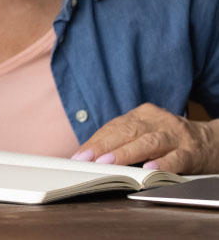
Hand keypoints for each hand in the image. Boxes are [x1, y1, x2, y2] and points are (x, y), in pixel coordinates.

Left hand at [71, 103, 218, 173]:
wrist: (213, 142)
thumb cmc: (170, 140)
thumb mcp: (146, 133)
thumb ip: (123, 141)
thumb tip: (89, 155)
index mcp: (143, 115)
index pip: (114, 127)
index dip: (95, 141)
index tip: (79, 155)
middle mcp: (158, 121)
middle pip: (127, 131)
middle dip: (104, 146)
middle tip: (86, 159)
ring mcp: (176, 135)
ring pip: (148, 142)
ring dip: (127, 153)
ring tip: (109, 163)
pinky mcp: (191, 151)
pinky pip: (176, 157)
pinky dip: (162, 163)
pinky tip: (149, 169)